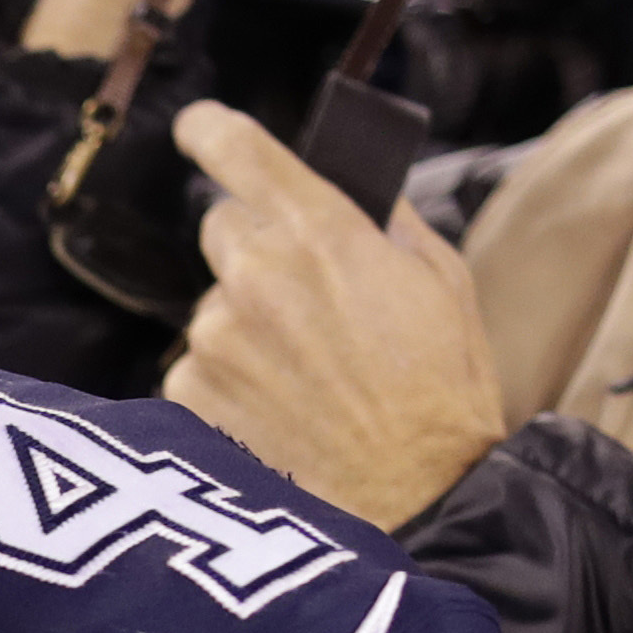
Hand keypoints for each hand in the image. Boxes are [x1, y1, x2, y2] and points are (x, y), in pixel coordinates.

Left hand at [160, 100, 506, 528]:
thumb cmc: (443, 393)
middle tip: (309, 305)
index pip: (236, 148)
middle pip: (222, 227)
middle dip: (257, 251)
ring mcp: (214, 337)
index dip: (210, 130)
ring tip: (309, 382)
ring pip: (215, 306)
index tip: (200, 129)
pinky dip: (230, 385)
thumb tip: (348, 190)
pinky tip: (281, 416)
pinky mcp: (189, 395)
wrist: (419, 503)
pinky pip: (198, 368)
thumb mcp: (442, 281)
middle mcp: (254, 273)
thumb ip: (382, 220)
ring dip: (248, 329)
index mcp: (320, 230)